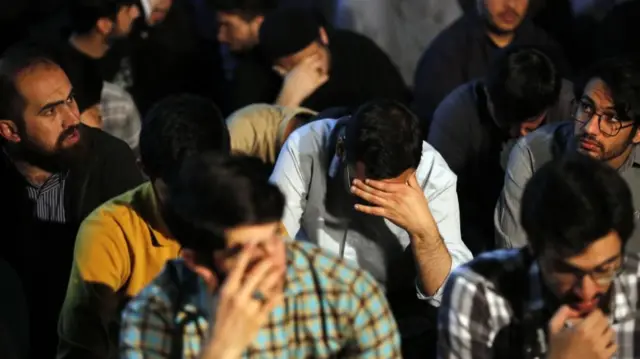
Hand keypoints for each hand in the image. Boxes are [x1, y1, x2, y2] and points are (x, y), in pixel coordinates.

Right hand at [201, 244, 284, 358]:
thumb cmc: (216, 318)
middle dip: (265, 264)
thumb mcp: (211, 298)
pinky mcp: (259, 319)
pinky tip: (281, 290)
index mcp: (226, 291)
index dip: (245, 254)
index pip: (236, 269)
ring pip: (265, 288)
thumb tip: (199, 264)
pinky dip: (277, 296)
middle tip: (273, 255)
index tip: (253, 242)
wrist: (221, 345)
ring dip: (274, 277)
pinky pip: (271, 304)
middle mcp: (238, 298)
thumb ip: (210, 280)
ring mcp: (250, 309)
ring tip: (280, 268)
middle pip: (255, 276)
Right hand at [275, 55, 328, 106]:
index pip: (313, 56)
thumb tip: (274, 67)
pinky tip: (323, 77)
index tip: (316, 58)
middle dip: (320, 61)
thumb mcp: (285, 74)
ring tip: (322, 70)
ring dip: (323, 68)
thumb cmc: (287, 84)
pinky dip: (325, 76)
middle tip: (320, 64)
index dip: (315, 57)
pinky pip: (325, 76)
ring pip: (323, 67)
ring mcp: (314, 74)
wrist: (291, 94)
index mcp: (302, 63)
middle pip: (319, 60)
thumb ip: (281, 69)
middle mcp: (309, 67)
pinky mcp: (317, 82)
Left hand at [350, 172, 434, 235]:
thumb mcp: (418, 190)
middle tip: (354, 181)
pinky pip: (373, 211)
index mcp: (400, 190)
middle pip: (375, 191)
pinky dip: (364, 208)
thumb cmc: (420, 206)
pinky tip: (356, 206)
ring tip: (353, 189)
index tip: (365, 179)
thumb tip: (409, 168)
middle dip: (363, 186)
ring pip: (372, 199)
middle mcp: (393, 197)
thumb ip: (411, 179)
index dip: (374, 182)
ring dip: (361, 194)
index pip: (384, 185)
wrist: (420, 223)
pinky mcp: (387, 214)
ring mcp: (389, 206)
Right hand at [547, 306, 616, 358]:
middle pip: (605, 321)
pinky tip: (601, 343)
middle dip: (599, 319)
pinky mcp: (605, 356)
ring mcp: (601, 348)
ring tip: (597, 332)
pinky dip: (609, 342)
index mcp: (582, 329)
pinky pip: (614, 345)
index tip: (589, 313)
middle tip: (592, 322)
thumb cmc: (557, 347)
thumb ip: (561, 313)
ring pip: (611, 332)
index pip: (598, 313)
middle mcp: (594, 338)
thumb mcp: (553, 328)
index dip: (594, 311)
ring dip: (605, 329)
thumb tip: (572, 306)